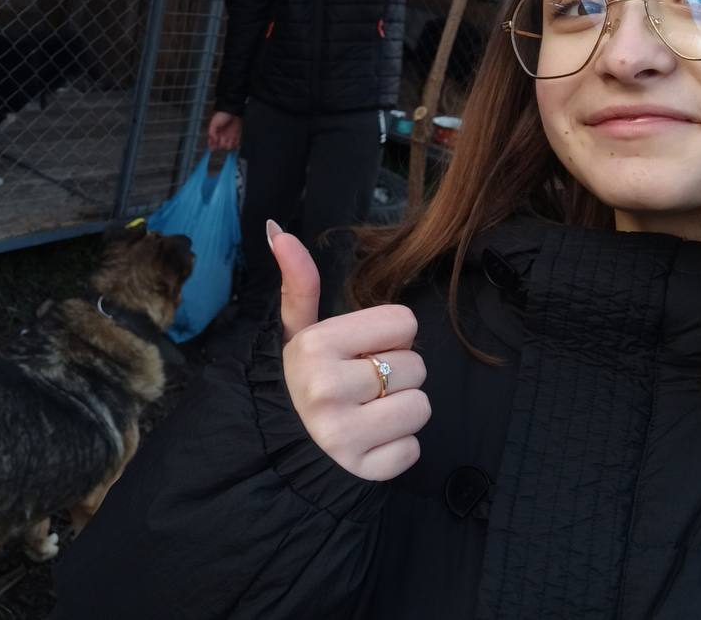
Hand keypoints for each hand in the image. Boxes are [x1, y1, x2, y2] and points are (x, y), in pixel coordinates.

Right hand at [208, 112, 241, 150]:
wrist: (232, 111)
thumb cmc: (222, 115)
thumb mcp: (214, 123)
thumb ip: (212, 133)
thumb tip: (214, 140)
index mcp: (215, 134)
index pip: (212, 144)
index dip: (212, 147)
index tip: (213, 148)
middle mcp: (221, 137)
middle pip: (220, 147)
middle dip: (221, 144)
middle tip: (222, 138)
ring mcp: (229, 137)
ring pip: (228, 147)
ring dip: (228, 145)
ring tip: (229, 139)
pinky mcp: (236, 136)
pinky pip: (236, 144)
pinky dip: (235, 145)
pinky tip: (234, 141)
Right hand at [271, 220, 429, 480]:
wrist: (278, 451)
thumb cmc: (300, 382)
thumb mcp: (295, 333)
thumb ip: (299, 283)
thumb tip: (279, 229)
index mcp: (316, 345)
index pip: (404, 322)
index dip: (389, 335)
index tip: (362, 349)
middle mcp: (327, 388)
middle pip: (416, 365)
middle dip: (396, 373)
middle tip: (363, 385)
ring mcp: (344, 435)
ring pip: (421, 407)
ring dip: (401, 411)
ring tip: (368, 413)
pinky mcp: (363, 471)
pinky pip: (413, 449)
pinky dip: (396, 448)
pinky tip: (368, 442)